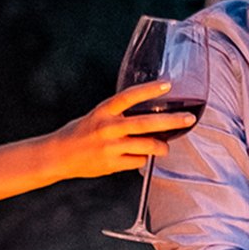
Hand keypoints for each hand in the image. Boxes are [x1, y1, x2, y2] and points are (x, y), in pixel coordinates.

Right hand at [46, 81, 199, 179]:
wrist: (59, 156)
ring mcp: (111, 147)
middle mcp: (108, 128)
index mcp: (104, 110)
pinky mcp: (112, 165)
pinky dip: (143, 159)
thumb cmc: (80, 132)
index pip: (130, 96)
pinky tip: (141, 157)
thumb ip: (118, 114)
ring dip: (161, 147)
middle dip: (171, 122)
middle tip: (188, 119)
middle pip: (146, 124)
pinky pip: (138, 161)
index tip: (168, 84)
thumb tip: (147, 113)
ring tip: (165, 147)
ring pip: (147, 147)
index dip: (150, 90)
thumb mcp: (97, 116)